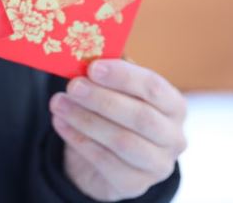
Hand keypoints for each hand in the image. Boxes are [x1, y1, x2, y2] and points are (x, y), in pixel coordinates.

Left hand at [49, 60, 186, 201]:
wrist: (109, 159)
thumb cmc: (116, 113)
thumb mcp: (117, 90)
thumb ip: (110, 72)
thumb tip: (89, 48)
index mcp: (174, 105)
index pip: (154, 87)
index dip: (124, 76)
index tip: (93, 67)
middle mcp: (174, 136)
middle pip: (140, 116)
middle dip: (102, 99)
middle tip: (73, 86)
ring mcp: (157, 164)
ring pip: (121, 141)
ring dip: (85, 119)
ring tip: (58, 103)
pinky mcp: (135, 184)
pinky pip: (104, 161)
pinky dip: (79, 140)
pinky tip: (60, 123)